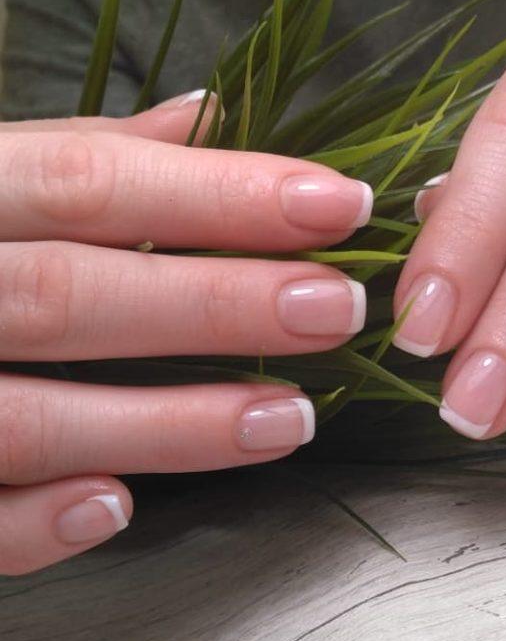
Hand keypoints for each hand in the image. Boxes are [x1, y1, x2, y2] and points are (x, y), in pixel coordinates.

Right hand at [0, 91, 371, 574]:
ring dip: (174, 426)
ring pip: (34, 419)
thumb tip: (206, 118)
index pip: (92, 181)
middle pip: (73, 296)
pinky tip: (119, 504)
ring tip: (289, 419)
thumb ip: (85, 155)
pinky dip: (40, 522)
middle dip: (218, 304)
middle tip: (335, 309)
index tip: (337, 204)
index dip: (222, 195)